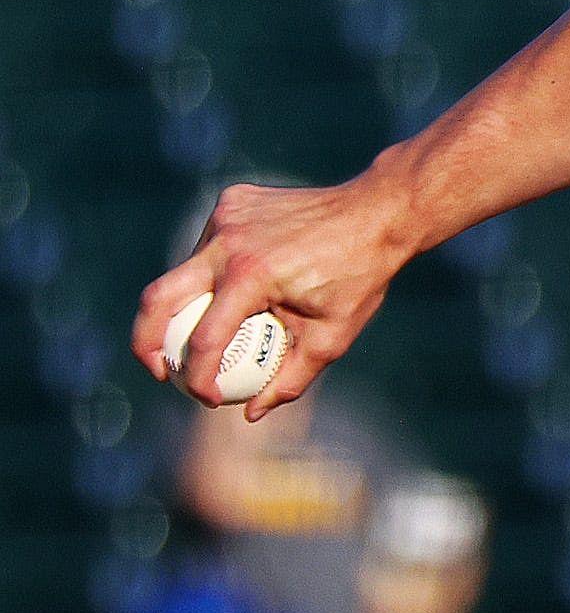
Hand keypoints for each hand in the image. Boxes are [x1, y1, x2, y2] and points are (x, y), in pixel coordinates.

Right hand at [134, 174, 416, 418]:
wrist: (381, 211)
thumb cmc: (360, 276)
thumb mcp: (333, 337)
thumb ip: (290, 379)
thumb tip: (248, 412)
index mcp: (252, 274)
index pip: (205, 340)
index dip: (198, 379)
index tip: (207, 398)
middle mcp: (229, 241)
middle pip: (157, 299)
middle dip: (146, 344)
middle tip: (161, 372)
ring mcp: (227, 215)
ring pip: (183, 270)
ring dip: (186, 304)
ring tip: (214, 330)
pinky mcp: (232, 200)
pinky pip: (208, 244)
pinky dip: (213, 271)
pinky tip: (239, 287)